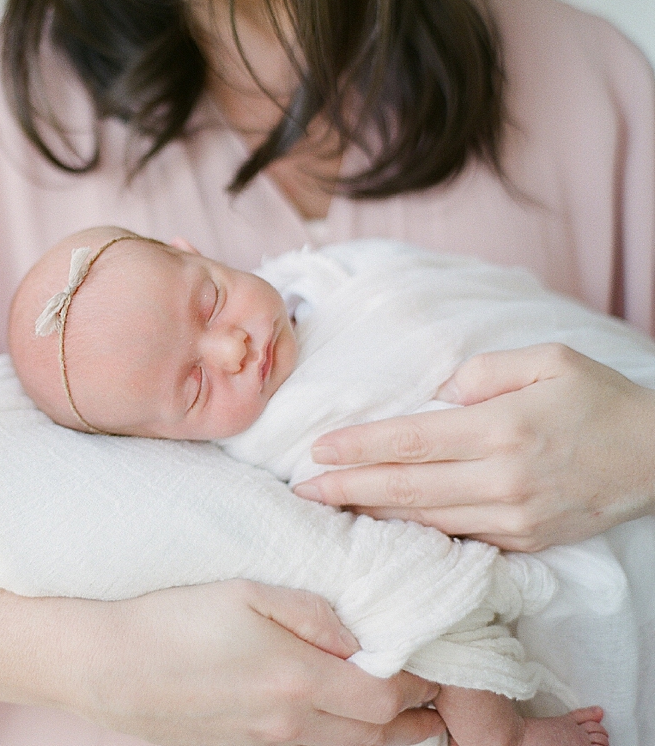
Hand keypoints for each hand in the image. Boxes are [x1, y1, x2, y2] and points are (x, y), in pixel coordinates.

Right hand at [81, 580, 442, 745]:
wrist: (108, 667)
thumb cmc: (173, 619)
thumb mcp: (244, 590)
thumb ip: (310, 611)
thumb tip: (355, 637)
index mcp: (299, 679)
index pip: (388, 697)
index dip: (417, 684)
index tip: (427, 664)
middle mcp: (291, 724)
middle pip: (378, 737)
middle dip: (414, 719)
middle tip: (432, 698)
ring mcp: (265, 744)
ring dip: (383, 737)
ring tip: (401, 716)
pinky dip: (340, 744)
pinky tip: (340, 724)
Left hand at [296, 344, 654, 550]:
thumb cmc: (599, 398)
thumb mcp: (549, 359)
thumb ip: (484, 371)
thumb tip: (437, 394)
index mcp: (503, 430)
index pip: (412, 440)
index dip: (360, 446)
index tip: (318, 448)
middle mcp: (504, 479)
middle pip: (407, 488)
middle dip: (347, 488)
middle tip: (300, 489)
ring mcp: (514, 517)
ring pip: (426, 519)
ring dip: (372, 513)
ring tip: (328, 506)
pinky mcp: (524, 540)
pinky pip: (456, 536)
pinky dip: (415, 529)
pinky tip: (382, 522)